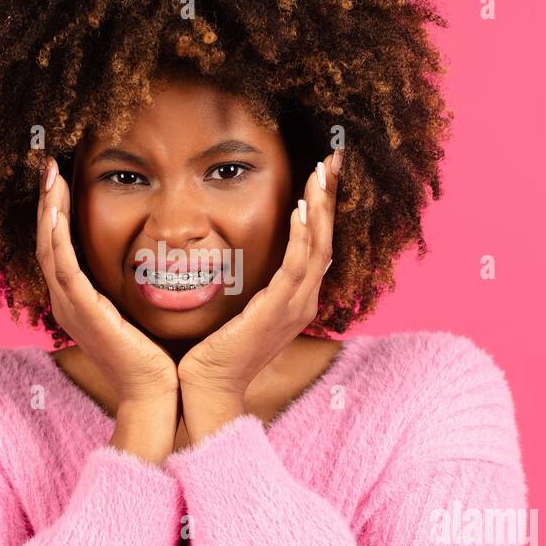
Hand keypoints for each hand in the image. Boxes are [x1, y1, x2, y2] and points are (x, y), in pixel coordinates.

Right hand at [36, 156, 178, 404]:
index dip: (57, 214)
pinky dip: (56, 234)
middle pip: (47, 243)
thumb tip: (154, 259)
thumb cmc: (156, 357)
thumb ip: (134, 287)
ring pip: (49, 248)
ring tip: (51, 176)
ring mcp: (70, 307)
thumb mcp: (139, 312)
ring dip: (49, 209)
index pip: (59, 249)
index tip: (63, 182)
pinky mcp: (82, 310)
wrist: (156, 393)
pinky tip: (57, 208)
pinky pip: (62, 265)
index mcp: (78, 302)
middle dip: (48, 203)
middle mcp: (66, 303)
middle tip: (50, 168)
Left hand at [178, 148, 342, 398]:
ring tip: (322, 171)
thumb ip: (256, 286)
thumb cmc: (218, 350)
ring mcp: (294, 307)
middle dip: (331, 196)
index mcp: (298, 299)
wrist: (210, 388)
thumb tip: (251, 259)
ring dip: (321, 206)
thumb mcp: (243, 310)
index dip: (324, 207)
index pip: (319, 243)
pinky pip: (297, 266)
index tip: (324, 172)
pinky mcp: (277, 311)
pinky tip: (301, 208)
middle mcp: (304, 301)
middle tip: (335, 157)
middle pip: (327, 238)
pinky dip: (302, 235)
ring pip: (319, 246)